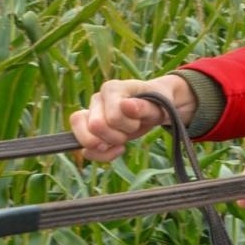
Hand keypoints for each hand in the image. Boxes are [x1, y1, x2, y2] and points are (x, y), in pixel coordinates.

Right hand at [70, 74, 196, 161]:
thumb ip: (144, 107)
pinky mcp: (88, 129)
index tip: (140, 120)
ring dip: (108, 146)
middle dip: (118, 136)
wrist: (155, 108)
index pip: (113, 117)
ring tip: (123, 139)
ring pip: (85, 139)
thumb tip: (126, 105)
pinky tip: (117, 149)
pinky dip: (102, 156)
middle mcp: (96, 99)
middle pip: (96, 127)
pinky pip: (86, 150)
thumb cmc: (157, 104)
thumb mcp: (159, 106)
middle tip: (131, 129)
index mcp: (112, 88)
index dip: (129, 125)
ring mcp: (89, 114)